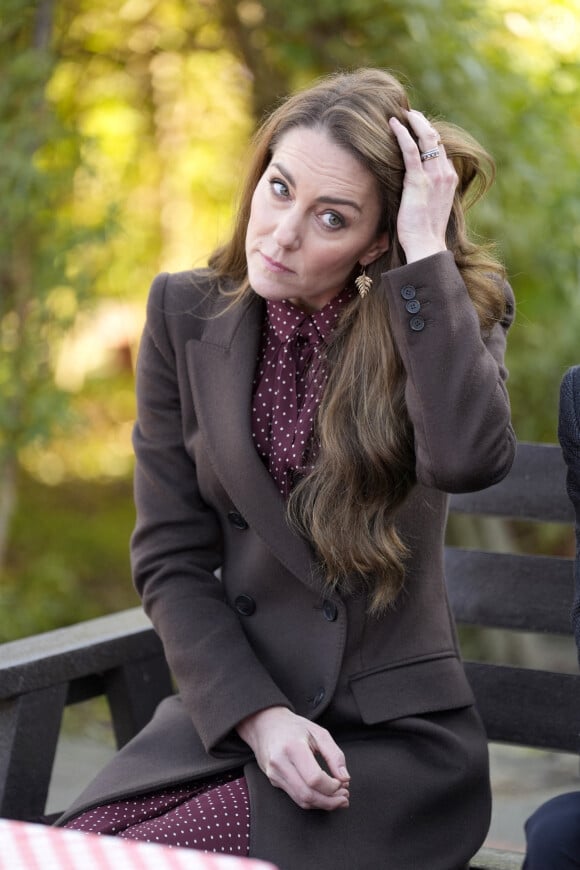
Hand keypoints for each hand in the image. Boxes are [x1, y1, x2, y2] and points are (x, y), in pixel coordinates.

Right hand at [236, 706, 349, 810]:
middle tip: (345, 798)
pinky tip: (323, 796)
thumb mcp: (318, 732)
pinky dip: (312, 800)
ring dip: (322, 804)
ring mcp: (274, 774)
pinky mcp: (273, 781)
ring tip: (337, 799)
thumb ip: (334, 755)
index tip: (343, 783)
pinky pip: (295, 797)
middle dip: (330, 801)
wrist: (265, 724)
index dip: (332, 787)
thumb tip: (345, 778)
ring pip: (301, 800)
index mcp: (292, 747)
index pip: (314, 779)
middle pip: (307, 794)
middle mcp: (280, 763)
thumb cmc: (293, 727)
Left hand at [389, 110, 457, 262]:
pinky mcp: (418, 180)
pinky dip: (402, 134)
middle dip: (422, 122)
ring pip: (426, 138)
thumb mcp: (432, 204)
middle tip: (410, 113)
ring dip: (414, 122)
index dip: (429, 136)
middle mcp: (445, 173)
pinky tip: (394, 123)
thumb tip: (425, 178)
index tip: (417, 127)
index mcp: (449, 178)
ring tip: (402, 114)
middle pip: (435, 138)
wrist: (426, 244)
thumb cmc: (425, 230)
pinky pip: (411, 150)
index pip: (440, 148)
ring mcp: (434, 176)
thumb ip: (432, 188)